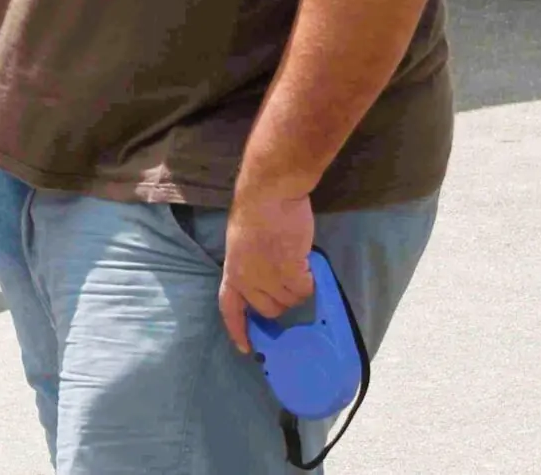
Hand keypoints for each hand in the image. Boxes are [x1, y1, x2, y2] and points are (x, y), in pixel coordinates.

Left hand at [217, 187, 316, 352]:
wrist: (269, 192)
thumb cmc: (256, 211)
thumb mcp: (242, 244)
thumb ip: (249, 267)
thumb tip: (263, 284)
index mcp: (232, 270)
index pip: (230, 308)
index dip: (238, 330)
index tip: (247, 348)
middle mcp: (246, 279)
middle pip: (270, 310)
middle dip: (282, 299)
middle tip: (289, 276)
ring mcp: (267, 277)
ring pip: (290, 301)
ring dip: (297, 286)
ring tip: (295, 259)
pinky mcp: (289, 270)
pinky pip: (305, 290)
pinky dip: (310, 280)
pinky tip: (305, 261)